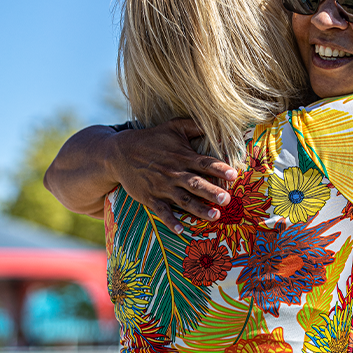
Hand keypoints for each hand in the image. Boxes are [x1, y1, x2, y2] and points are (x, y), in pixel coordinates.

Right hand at [107, 118, 236, 232]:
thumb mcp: (173, 127)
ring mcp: (162, 187)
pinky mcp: (150, 198)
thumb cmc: (152, 139)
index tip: (233, 175)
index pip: (205, 163)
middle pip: (196, 184)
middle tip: (227, 200)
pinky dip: (171, 221)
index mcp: (183, 157)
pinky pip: (162, 212)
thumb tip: (217, 121)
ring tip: (215, 216)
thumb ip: (195, 125)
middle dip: (212, 192)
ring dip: (199, 209)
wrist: (119, 153)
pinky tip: (181, 230)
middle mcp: (174, 173)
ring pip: (184, 200)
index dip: (219, 169)